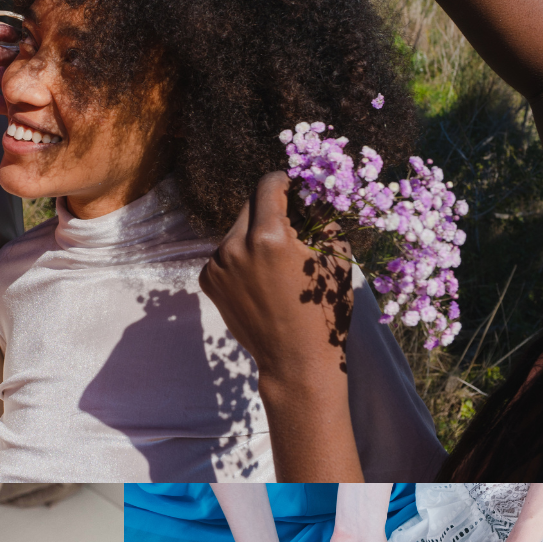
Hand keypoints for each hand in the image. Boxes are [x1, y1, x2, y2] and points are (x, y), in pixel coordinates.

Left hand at [199, 170, 353, 391]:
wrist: (295, 360)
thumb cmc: (323, 309)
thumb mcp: (334, 257)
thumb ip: (321, 216)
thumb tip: (312, 192)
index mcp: (268, 237)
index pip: (269, 185)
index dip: (285, 181)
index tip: (295, 186)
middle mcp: (234, 247)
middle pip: (250, 204)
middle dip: (272, 208)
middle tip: (294, 223)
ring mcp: (216, 265)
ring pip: (237, 229)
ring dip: (256, 234)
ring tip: (279, 260)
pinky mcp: (208, 280)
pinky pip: (227, 253)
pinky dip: (243, 256)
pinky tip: (262, 278)